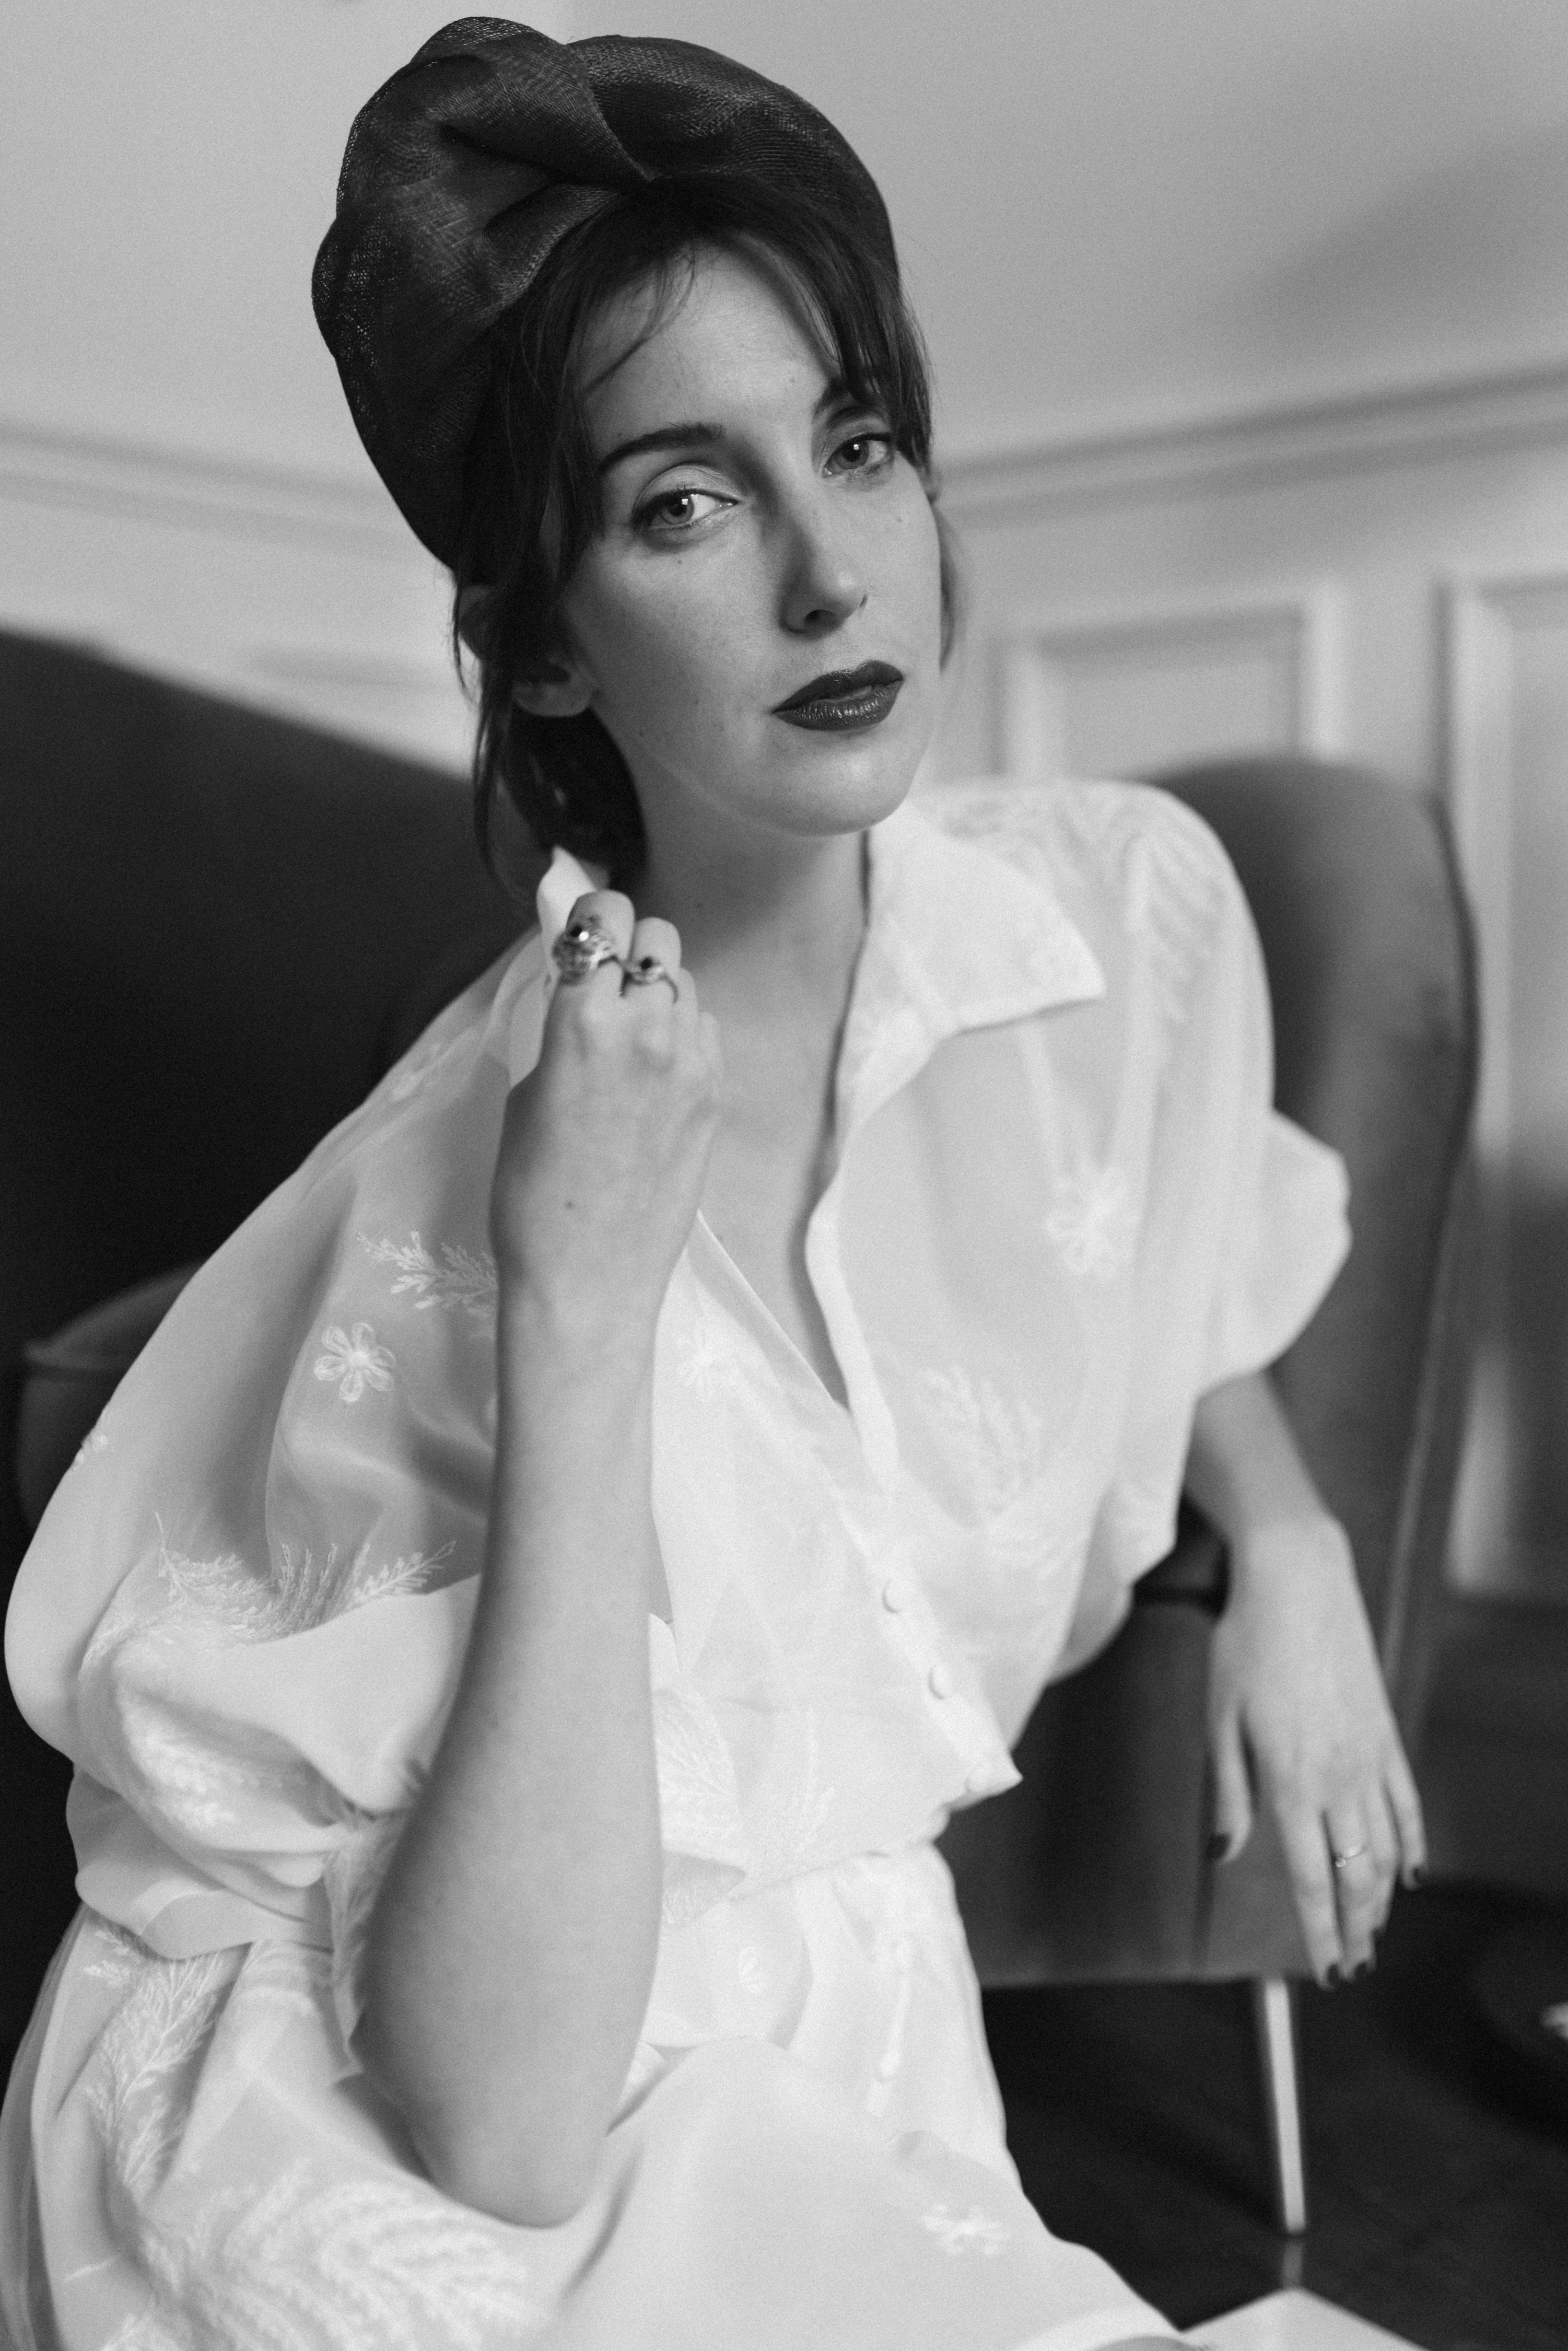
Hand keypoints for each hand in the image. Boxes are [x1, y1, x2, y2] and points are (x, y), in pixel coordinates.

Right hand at [490, 891, 721, 1346]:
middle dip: (626, 948)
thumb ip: (557, 1027)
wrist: (588, 1279)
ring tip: (628, 1034)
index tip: (577, 927)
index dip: (587, 914)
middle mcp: (647, 1028)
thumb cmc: (530, 1196)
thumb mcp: (525, 1093)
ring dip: (657, 991)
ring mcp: (691, 1064)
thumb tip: (574, 987)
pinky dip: (682, 1035)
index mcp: (584, 1020)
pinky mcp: (715, 1097)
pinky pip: (704, 1032)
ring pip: (685, 984)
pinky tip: (655, 1073)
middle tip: (601, 980)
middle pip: (655, 938)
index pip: (601, 918)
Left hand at [1206, 1514, 1425, 1983]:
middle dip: (1355, 1928)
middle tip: (1353, 1968)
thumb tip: (1227, 1851)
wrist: (1300, 1583)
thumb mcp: (1219, 1716)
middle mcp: (1338, 1777)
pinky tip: (1409, 1873)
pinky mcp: (1386, 1734)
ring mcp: (1369, 1757)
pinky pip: (1405, 1804)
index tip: (1328, 1971)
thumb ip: (1229, 1790)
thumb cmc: (1247, 1644)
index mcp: (1291, 1780)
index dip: (1321, 1931)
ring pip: (1384, 1849)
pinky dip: (1410, 1844)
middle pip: (1354, 1876)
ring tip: (1374, 1931)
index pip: (1310, 1878)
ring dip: (1380, 1897)